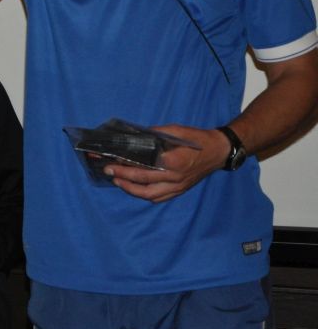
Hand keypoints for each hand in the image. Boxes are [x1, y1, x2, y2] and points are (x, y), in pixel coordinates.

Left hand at [105, 124, 228, 202]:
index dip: (126, 164)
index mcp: (174, 161)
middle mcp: (175, 177)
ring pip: (149, 194)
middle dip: (123, 176)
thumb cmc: (197, 139)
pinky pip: (160, 198)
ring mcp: (178, 186)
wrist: (219, 151)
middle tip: (108, 171)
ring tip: (117, 181)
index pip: (144, 166)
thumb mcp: (176, 131)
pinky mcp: (180, 190)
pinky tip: (134, 189)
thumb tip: (135, 136)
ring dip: (131, 189)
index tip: (112, 160)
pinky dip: (145, 195)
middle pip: (143, 181)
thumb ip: (155, 134)